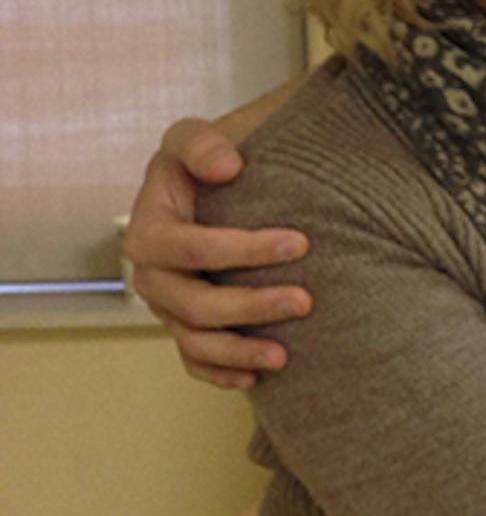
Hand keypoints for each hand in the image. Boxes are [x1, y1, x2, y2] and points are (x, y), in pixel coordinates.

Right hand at [123, 108, 310, 388]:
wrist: (214, 179)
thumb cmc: (205, 158)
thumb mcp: (193, 136)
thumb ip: (200, 143)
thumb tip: (227, 166)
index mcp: (149, 225)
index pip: (191, 247)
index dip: (244, 249)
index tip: (301, 242)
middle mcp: (150, 270)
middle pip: (193, 302)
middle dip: (250, 305)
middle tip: (306, 300)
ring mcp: (166, 301)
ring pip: (194, 338)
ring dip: (238, 351)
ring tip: (285, 355)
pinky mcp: (182, 321)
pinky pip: (193, 359)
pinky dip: (220, 372)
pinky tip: (256, 379)